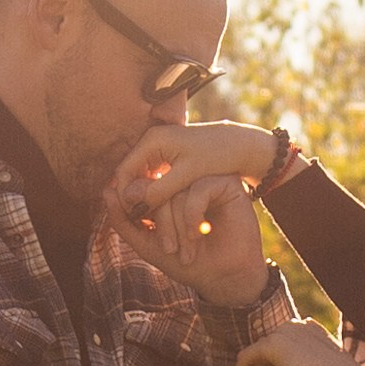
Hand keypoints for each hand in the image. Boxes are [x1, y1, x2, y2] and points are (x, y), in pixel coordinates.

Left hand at [105, 174, 268, 304]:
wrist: (224, 278)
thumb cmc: (189, 263)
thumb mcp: (148, 244)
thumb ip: (125, 220)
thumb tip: (106, 191)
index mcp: (168, 194)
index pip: (143, 188)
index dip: (139, 206)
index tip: (147, 231)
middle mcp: (187, 185)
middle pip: (159, 189)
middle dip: (161, 223)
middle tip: (170, 249)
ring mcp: (206, 183)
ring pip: (178, 191)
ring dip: (179, 226)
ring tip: (188, 251)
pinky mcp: (226, 185)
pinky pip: (198, 189)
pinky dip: (193, 214)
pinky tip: (200, 232)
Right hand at [112, 121, 310, 218]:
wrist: (240, 145)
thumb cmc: (217, 158)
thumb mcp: (188, 176)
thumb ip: (161, 189)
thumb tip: (133, 201)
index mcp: (153, 141)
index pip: (124, 172)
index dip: (124, 198)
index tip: (132, 220)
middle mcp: (152, 140)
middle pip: (130, 175)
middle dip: (133, 199)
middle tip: (137, 225)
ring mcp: (159, 147)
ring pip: (142, 178)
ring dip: (144, 198)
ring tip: (147, 222)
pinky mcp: (168, 155)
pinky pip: (154, 176)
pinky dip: (155, 193)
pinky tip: (160, 212)